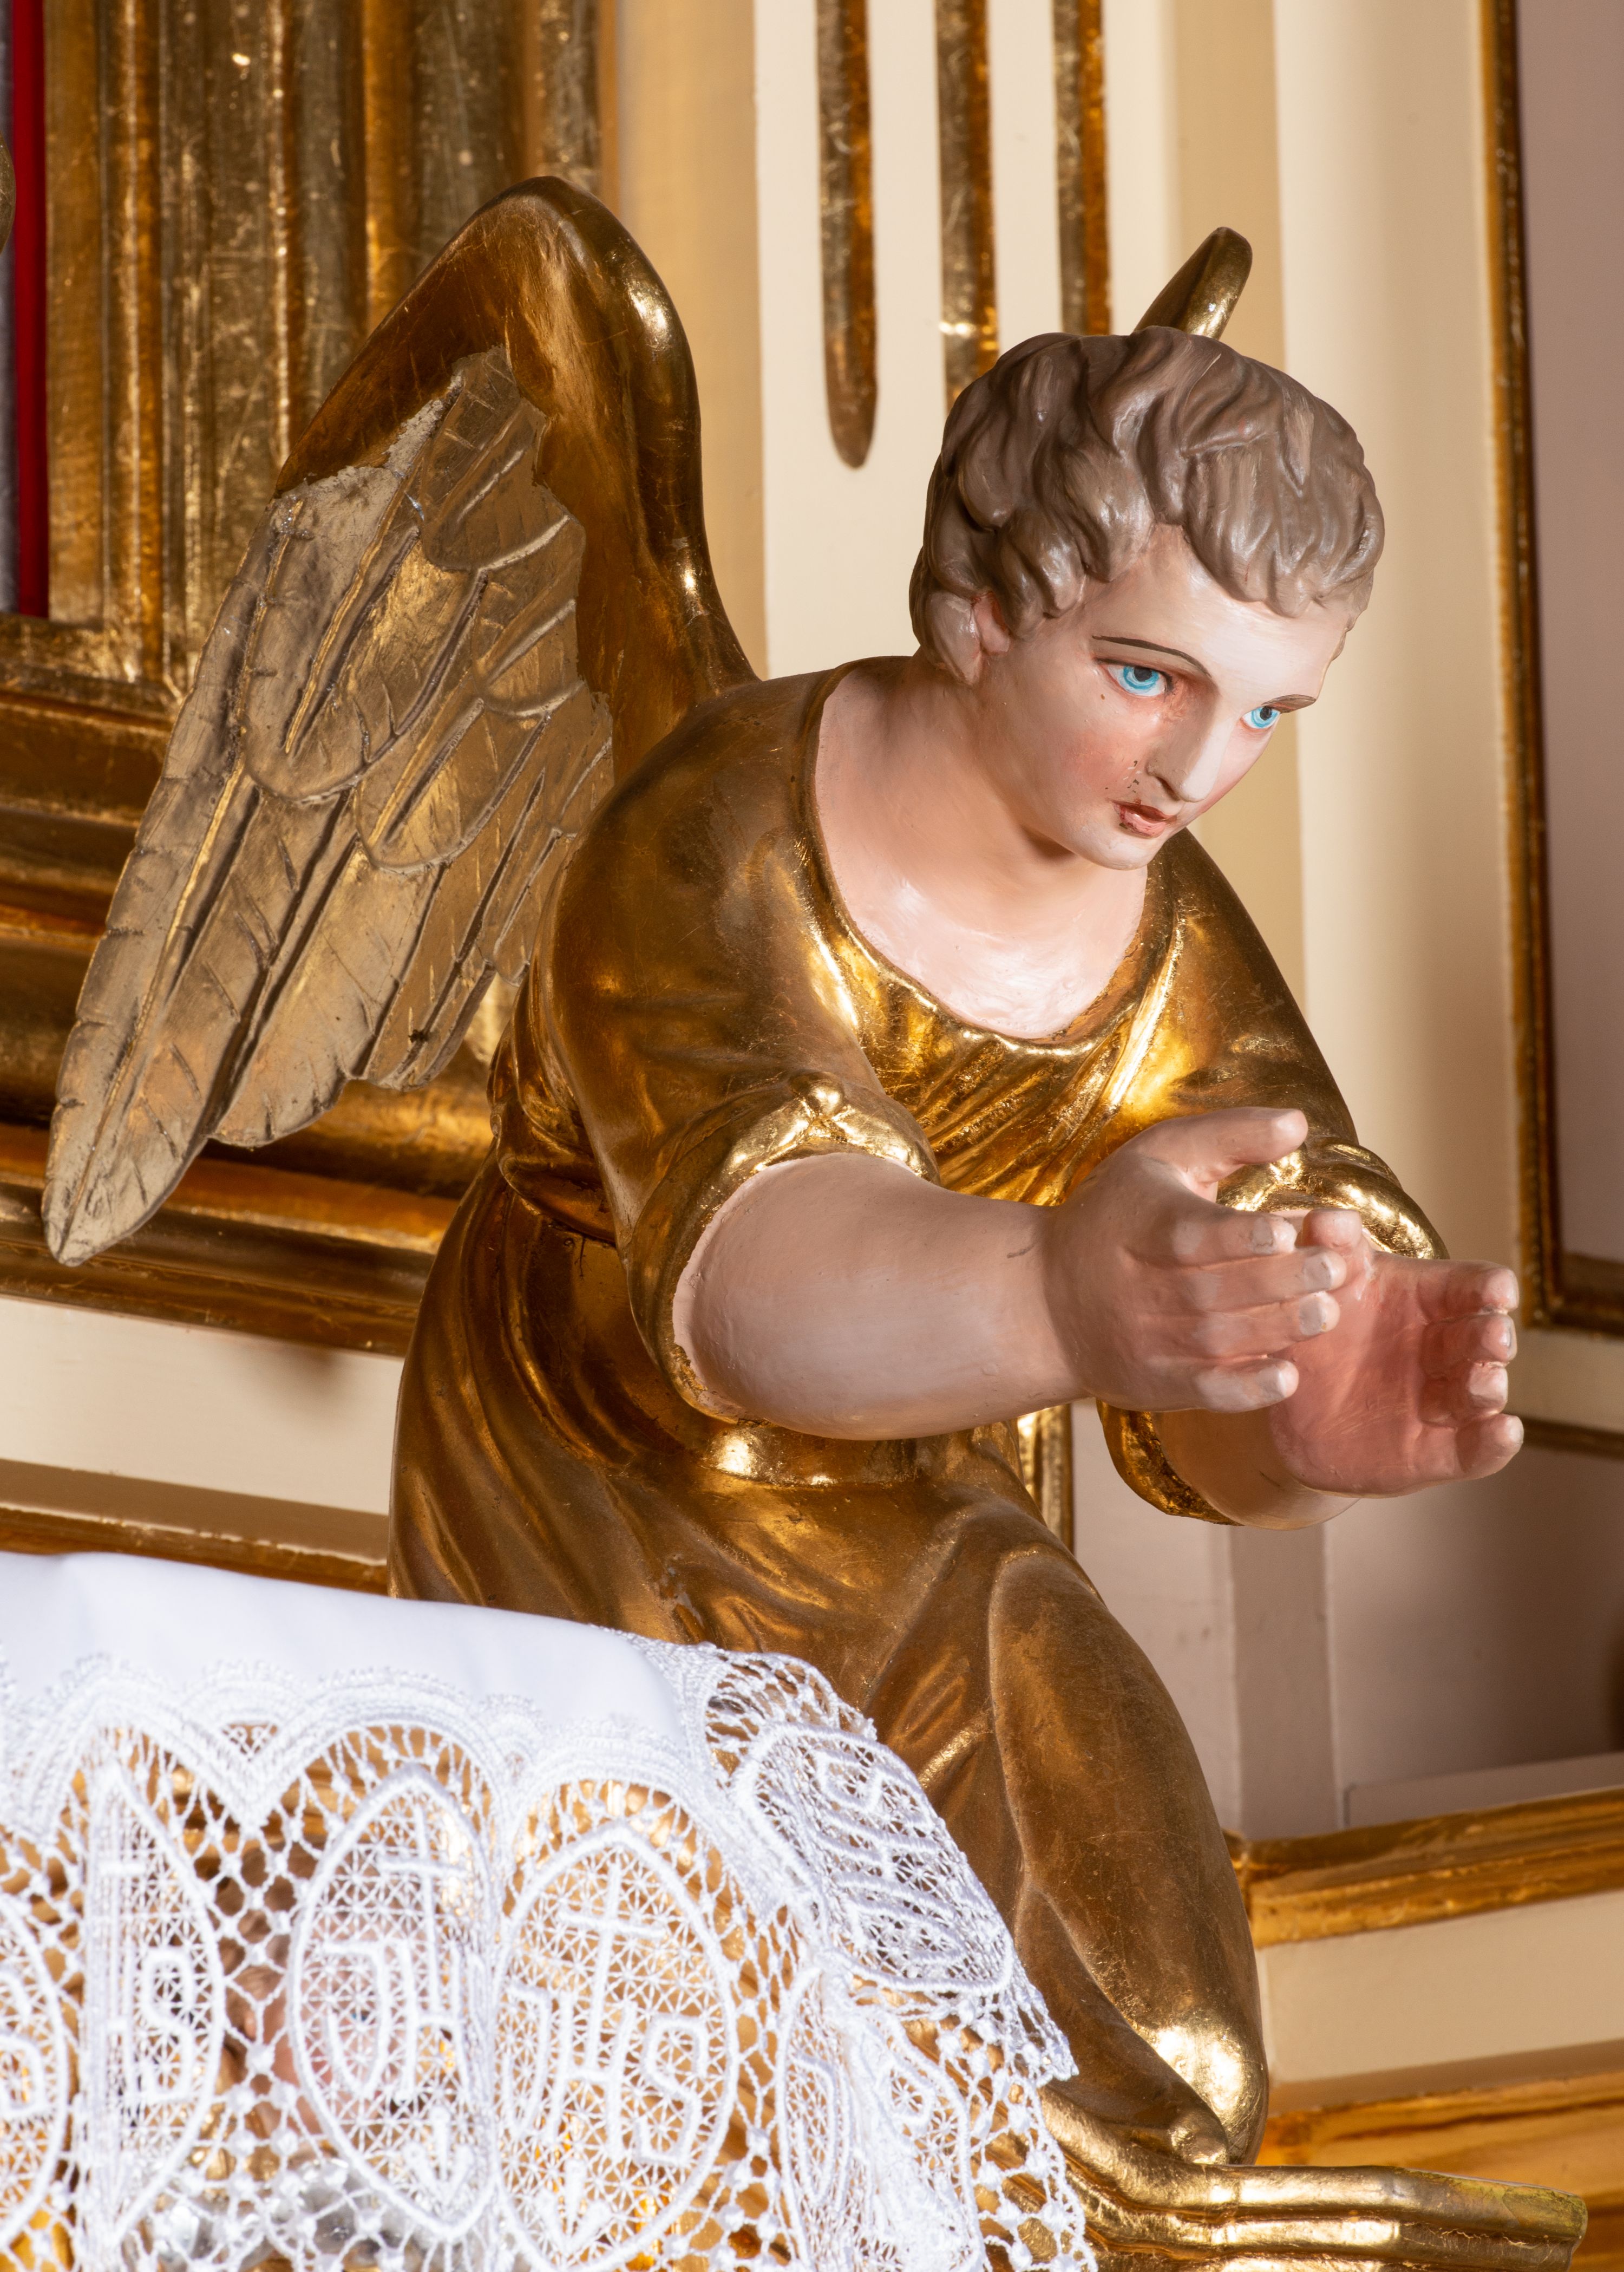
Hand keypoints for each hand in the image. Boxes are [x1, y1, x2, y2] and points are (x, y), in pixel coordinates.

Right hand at [1042, 1106, 1348, 1412]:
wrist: (1048, 1301)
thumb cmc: (1118, 1213)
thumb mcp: (1162, 1155)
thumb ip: (1230, 1135)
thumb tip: (1299, 1124)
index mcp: (1139, 1222)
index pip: (1187, 1234)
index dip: (1238, 1237)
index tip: (1286, 1232)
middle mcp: (1137, 1285)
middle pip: (1212, 1289)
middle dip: (1280, 1282)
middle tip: (1331, 1269)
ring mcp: (1144, 1339)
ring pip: (1216, 1339)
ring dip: (1277, 1329)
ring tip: (1326, 1311)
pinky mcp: (1155, 1382)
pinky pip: (1202, 1391)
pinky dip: (1245, 1389)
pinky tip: (1286, 1376)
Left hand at [1266, 1216, 1520, 1493]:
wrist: (1290, 1409)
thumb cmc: (1318, 1332)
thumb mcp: (1322, 1288)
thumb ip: (1329, 1251)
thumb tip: (1328, 1218)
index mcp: (1430, 1301)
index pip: (1474, 1285)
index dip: (1491, 1287)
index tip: (1498, 1290)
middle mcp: (1448, 1349)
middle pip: (1484, 1336)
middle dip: (1492, 1336)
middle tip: (1493, 1337)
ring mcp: (1447, 1402)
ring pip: (1483, 1391)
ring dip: (1488, 1386)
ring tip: (1483, 1383)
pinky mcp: (1440, 1451)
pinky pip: (1476, 1450)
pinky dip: (1495, 1443)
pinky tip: (1505, 1433)